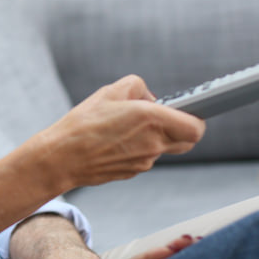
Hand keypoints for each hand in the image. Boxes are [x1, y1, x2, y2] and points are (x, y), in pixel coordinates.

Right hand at [31, 75, 205, 191]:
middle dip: (182, 128)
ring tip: (128, 127)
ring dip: (155, 137)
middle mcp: (153, 143)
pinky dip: (138, 149)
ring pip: (164, 148)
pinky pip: (145, 158)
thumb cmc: (83, 124)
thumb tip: (150, 98)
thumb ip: (137, 86)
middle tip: (166, 117)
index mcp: (151, 119)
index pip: (196, 126)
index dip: (197, 118)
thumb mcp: (109, 92)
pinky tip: (116, 141)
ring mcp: (145, 161)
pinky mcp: (133, 171)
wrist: (62, 158)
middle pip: (187, 140)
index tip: (190, 110)